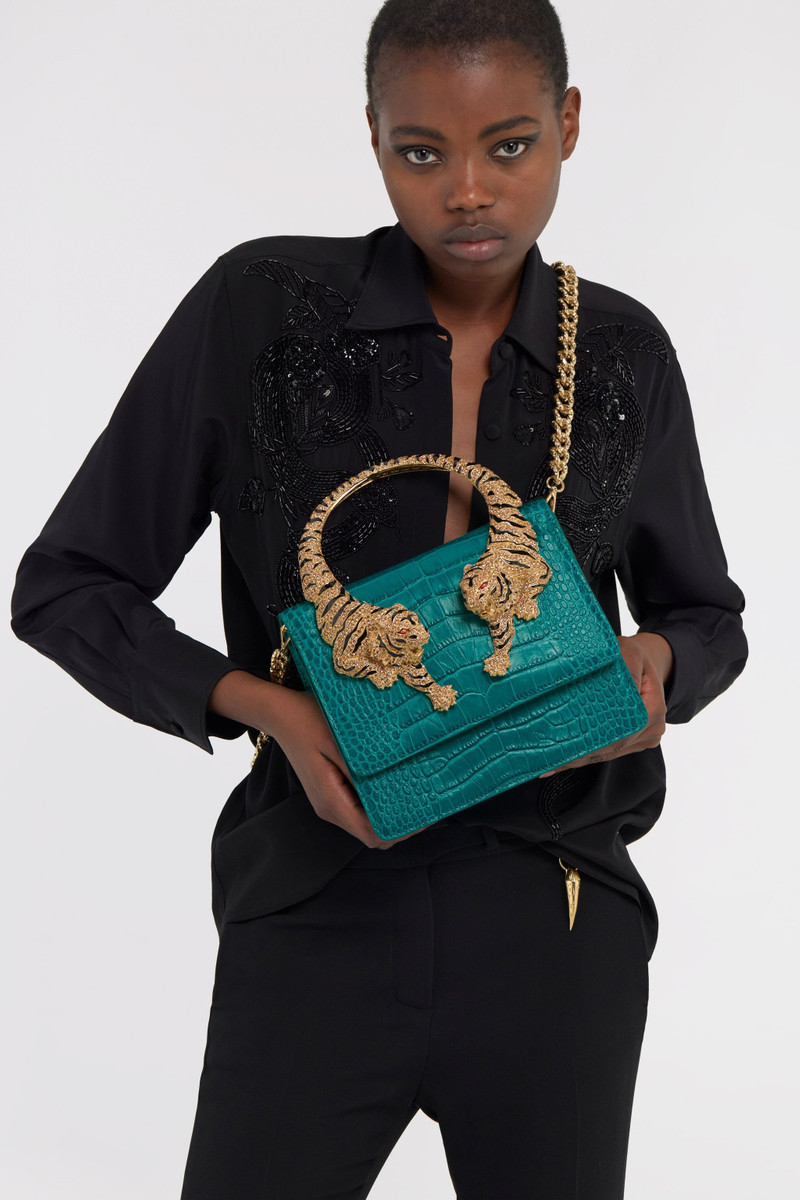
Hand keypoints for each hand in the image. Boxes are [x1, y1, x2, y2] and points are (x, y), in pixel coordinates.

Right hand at [270, 689, 414, 848]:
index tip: (426, 813)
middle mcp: (330, 809)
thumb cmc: (308, 719)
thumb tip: (393, 785)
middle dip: (402, 824)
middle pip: (372, 833)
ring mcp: (330, 802)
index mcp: (332, 802)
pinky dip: (380, 802)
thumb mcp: (340, 740)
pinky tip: (395, 784)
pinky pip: (360, 807)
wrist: (281, 712)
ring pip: (367, 822)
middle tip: (430, 802)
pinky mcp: (332, 792)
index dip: (402, 830)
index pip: (373, 834)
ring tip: (418, 792)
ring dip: (392, 813)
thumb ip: (363, 768)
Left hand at [540, 632, 672, 775]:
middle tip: (547, 761)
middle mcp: (651, 729)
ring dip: (578, 759)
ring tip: (547, 764)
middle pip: (611, 748)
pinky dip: (583, 756)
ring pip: (607, 754)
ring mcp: (642, 740)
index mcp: (653, 709)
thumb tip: (614, 686)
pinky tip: (559, 763)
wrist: (643, 663)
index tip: (568, 746)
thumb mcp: (629, 651)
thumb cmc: (633, 655)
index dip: (593, 742)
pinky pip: (606, 752)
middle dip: (579, 755)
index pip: (621, 733)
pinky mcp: (631, 743)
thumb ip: (625, 666)